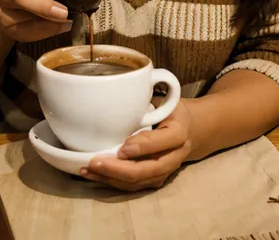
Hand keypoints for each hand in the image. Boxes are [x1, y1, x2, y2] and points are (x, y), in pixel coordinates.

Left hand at [80, 100, 194, 191]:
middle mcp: (174, 156)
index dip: (142, 147)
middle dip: (118, 170)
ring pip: (138, 182)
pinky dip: (113, 182)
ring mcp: (166, 171)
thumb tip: (118, 94)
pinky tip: (95, 175)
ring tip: (87, 170)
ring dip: (111, 179)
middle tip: (94, 162)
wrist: (191, 130)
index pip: (162, 141)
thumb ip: (148, 100)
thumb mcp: (165, 101)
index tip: (122, 148)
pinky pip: (134, 186)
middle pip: (147, 170)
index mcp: (179, 131)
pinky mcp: (156, 180)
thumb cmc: (171, 111)